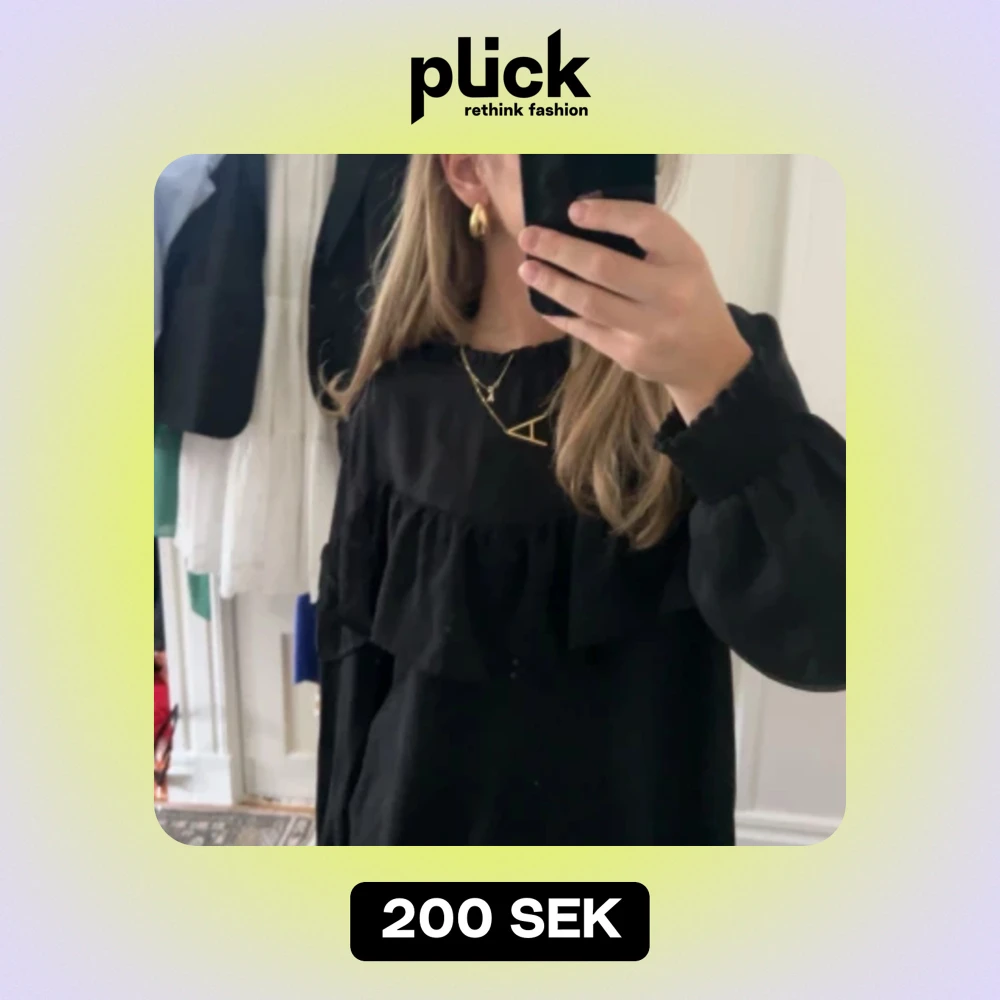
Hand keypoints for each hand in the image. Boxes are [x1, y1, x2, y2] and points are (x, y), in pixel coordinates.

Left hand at [516, 199, 752, 423]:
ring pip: (588, 302)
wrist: (711, 360)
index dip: (607, 214)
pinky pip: (586, 330)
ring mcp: (648, 329)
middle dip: (559, 250)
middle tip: (529, 237)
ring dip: (552, 283)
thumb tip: (583, 215)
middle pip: (604, 267)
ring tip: (527, 269)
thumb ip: (646, 240)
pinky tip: (544, 302)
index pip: (645, 225)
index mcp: (685, 259)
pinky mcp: (629, 355)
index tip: (573, 210)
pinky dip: (562, 314)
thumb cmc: (690, 297)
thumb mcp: (684, 260)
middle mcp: (669, 294)